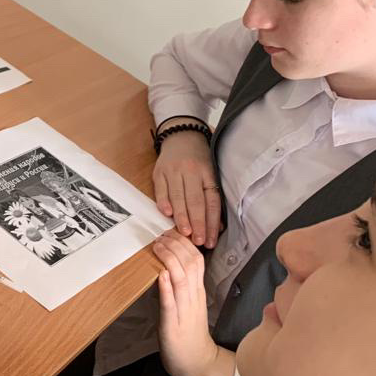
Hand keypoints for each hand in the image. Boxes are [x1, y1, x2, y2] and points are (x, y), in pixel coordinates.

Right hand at [152, 121, 220, 246]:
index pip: (211, 201)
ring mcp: (174, 171)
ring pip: (178, 197)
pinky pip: (161, 189)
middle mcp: (192, 172)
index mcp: (208, 173)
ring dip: (181, 217)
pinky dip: (164, 202)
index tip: (210, 239)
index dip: (211, 222)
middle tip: (198, 240)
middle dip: (197, 223)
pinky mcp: (159, 172)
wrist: (181, 135)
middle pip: (195, 201)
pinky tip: (166, 213)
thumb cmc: (199, 158)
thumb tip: (216, 227)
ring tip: (183, 233)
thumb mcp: (211, 173)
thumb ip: (212, 198)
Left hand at [153, 230, 233, 375]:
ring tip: (159, 246)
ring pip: (182, 279)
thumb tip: (168, 264)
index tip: (172, 231)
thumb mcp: (188, 303)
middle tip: (162, 233)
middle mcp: (193, 298)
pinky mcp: (173, 325)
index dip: (185, 243)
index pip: (197, 260)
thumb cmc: (189, 332)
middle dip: (176, 245)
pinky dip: (166, 287)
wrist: (198, 362)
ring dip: (169, 260)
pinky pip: (171, 303)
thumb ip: (182, 285)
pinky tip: (160, 274)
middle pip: (191, 264)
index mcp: (197, 292)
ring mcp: (184, 310)